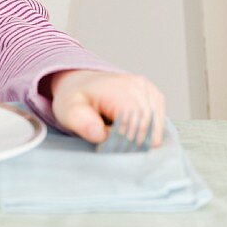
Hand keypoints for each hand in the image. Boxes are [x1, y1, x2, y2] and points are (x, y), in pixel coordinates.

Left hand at [47, 69, 165, 147]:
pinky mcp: (155, 97)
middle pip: (146, 127)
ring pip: (155, 128)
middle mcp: (139, 86)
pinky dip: (146, 132)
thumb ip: (81, 123)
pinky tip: (130, 129)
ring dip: (139, 137)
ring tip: (118, 134)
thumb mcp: (68, 110)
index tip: (105, 143)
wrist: (82, 83)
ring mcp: (150, 90)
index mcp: (119, 88)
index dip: (122, 141)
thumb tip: (99, 134)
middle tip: (111, 143)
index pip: (134, 125)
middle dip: (130, 141)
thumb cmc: (76, 99)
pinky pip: (158, 123)